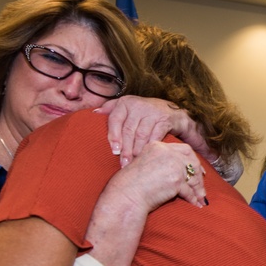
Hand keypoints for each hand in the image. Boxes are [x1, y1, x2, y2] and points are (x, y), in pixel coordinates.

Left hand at [99, 96, 213, 167]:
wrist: (171, 111)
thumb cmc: (143, 113)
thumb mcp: (127, 106)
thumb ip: (111, 108)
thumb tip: (95, 112)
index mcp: (126, 102)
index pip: (115, 119)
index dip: (114, 136)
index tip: (114, 151)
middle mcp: (138, 105)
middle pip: (129, 130)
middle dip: (125, 149)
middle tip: (123, 163)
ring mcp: (152, 112)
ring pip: (141, 135)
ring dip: (137, 151)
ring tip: (133, 163)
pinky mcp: (165, 120)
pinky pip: (156, 136)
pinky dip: (151, 148)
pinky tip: (147, 157)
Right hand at [104, 141, 206, 210]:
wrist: (125, 195)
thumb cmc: (130, 184)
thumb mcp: (144, 163)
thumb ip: (161, 162)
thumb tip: (180, 170)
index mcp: (159, 146)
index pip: (184, 150)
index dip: (193, 160)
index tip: (198, 169)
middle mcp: (167, 153)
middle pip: (192, 161)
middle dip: (199, 174)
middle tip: (202, 186)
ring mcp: (173, 166)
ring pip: (192, 177)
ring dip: (198, 189)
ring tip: (201, 198)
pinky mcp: (176, 181)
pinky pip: (189, 191)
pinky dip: (193, 199)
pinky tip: (195, 204)